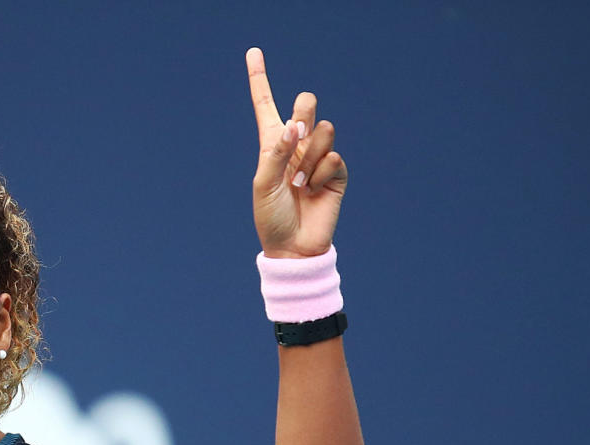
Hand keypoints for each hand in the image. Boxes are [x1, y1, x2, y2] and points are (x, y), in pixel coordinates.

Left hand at [247, 47, 347, 257]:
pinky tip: (312, 192)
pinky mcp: (336, 173)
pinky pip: (333, 158)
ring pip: (323, 130)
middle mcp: (296, 147)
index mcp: (271, 146)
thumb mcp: (262, 185)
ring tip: (298, 183)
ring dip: (309, 156)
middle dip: (304, 111)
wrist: (292, 247)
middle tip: (296, 134)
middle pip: (306, 105)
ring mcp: (317, 158)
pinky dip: (320, 175)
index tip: (253, 52)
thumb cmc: (271, 217)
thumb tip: (294, 125)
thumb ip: (275, 153)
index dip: (259, 79)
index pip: (266, 106)